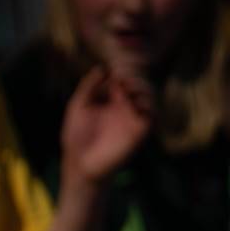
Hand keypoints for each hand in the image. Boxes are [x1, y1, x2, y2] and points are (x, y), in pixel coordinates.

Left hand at [60, 67, 152, 184]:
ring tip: (127, 87)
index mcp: (109, 99)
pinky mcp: (139, 130)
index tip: (114, 68)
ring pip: (150, 94)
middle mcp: (124, 105)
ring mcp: (133, 116)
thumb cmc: (76, 136)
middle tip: (122, 76)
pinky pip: (153, 114)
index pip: (123, 77)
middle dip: (133, 75)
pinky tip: (134, 101)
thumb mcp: (78, 106)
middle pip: (139, 82)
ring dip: (142, 87)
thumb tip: (102, 67)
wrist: (81, 163)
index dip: (122, 69)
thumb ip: (88, 87)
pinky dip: (148, 104)